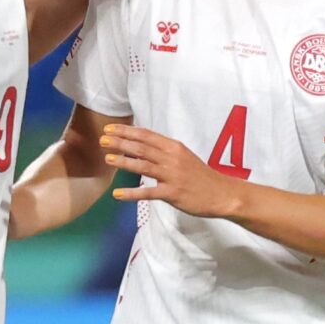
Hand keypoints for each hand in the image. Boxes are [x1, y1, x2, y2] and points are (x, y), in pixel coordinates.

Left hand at [104, 124, 243, 218]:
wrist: (222, 194)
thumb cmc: (201, 176)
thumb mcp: (184, 157)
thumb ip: (163, 151)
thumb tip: (141, 145)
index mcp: (174, 147)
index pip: (146, 135)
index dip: (126, 131)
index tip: (110, 129)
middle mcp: (172, 158)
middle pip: (141, 148)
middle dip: (120, 143)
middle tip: (102, 140)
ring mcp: (173, 176)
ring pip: (143, 166)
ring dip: (123, 161)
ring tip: (108, 158)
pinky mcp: (173, 193)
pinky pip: (149, 193)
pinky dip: (132, 193)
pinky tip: (118, 194)